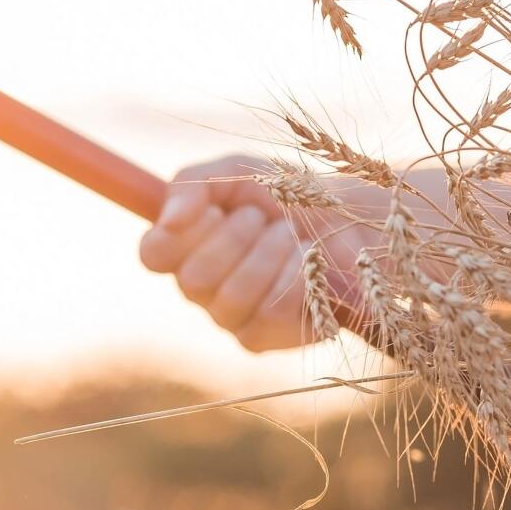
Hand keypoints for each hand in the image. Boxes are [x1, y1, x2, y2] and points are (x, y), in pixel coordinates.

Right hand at [138, 154, 368, 351]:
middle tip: (262, 217)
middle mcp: (203, 288)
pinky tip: (308, 262)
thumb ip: (195, 183)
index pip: (153, 254)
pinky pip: (268, 316)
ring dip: (267, 255)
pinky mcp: (266, 339)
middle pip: (192, 279)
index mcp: (187, 246)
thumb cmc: (294, 195)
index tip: (213, 209)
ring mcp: (231, 318)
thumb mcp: (244, 170)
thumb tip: (169, 218)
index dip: (178, 233)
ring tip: (291, 235)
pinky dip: (294, 279)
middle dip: (235, 238)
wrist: (358, 221)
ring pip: (230, 299)